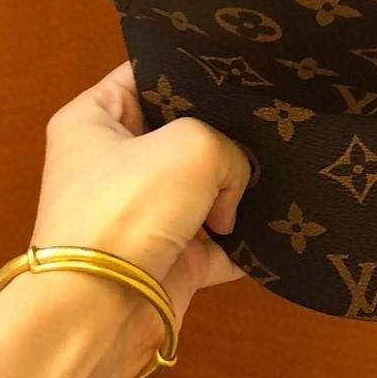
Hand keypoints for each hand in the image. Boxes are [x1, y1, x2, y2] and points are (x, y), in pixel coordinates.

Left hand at [29, 59, 251, 377]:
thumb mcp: (191, 144)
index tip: (237, 66)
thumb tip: (232, 188)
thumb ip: (227, 146)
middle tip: (269, 118)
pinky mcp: (168, 262)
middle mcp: (112, 165)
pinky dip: (245, 242)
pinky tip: (282, 224)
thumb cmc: (128, 208)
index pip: (144, 75)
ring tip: (284, 166)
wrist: (101, 311)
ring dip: (238, 189)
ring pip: (203, 189)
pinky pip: (218, 244)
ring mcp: (142, 215)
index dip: (189, 69)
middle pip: (181, 133)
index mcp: (92, 120)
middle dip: (223, 132)